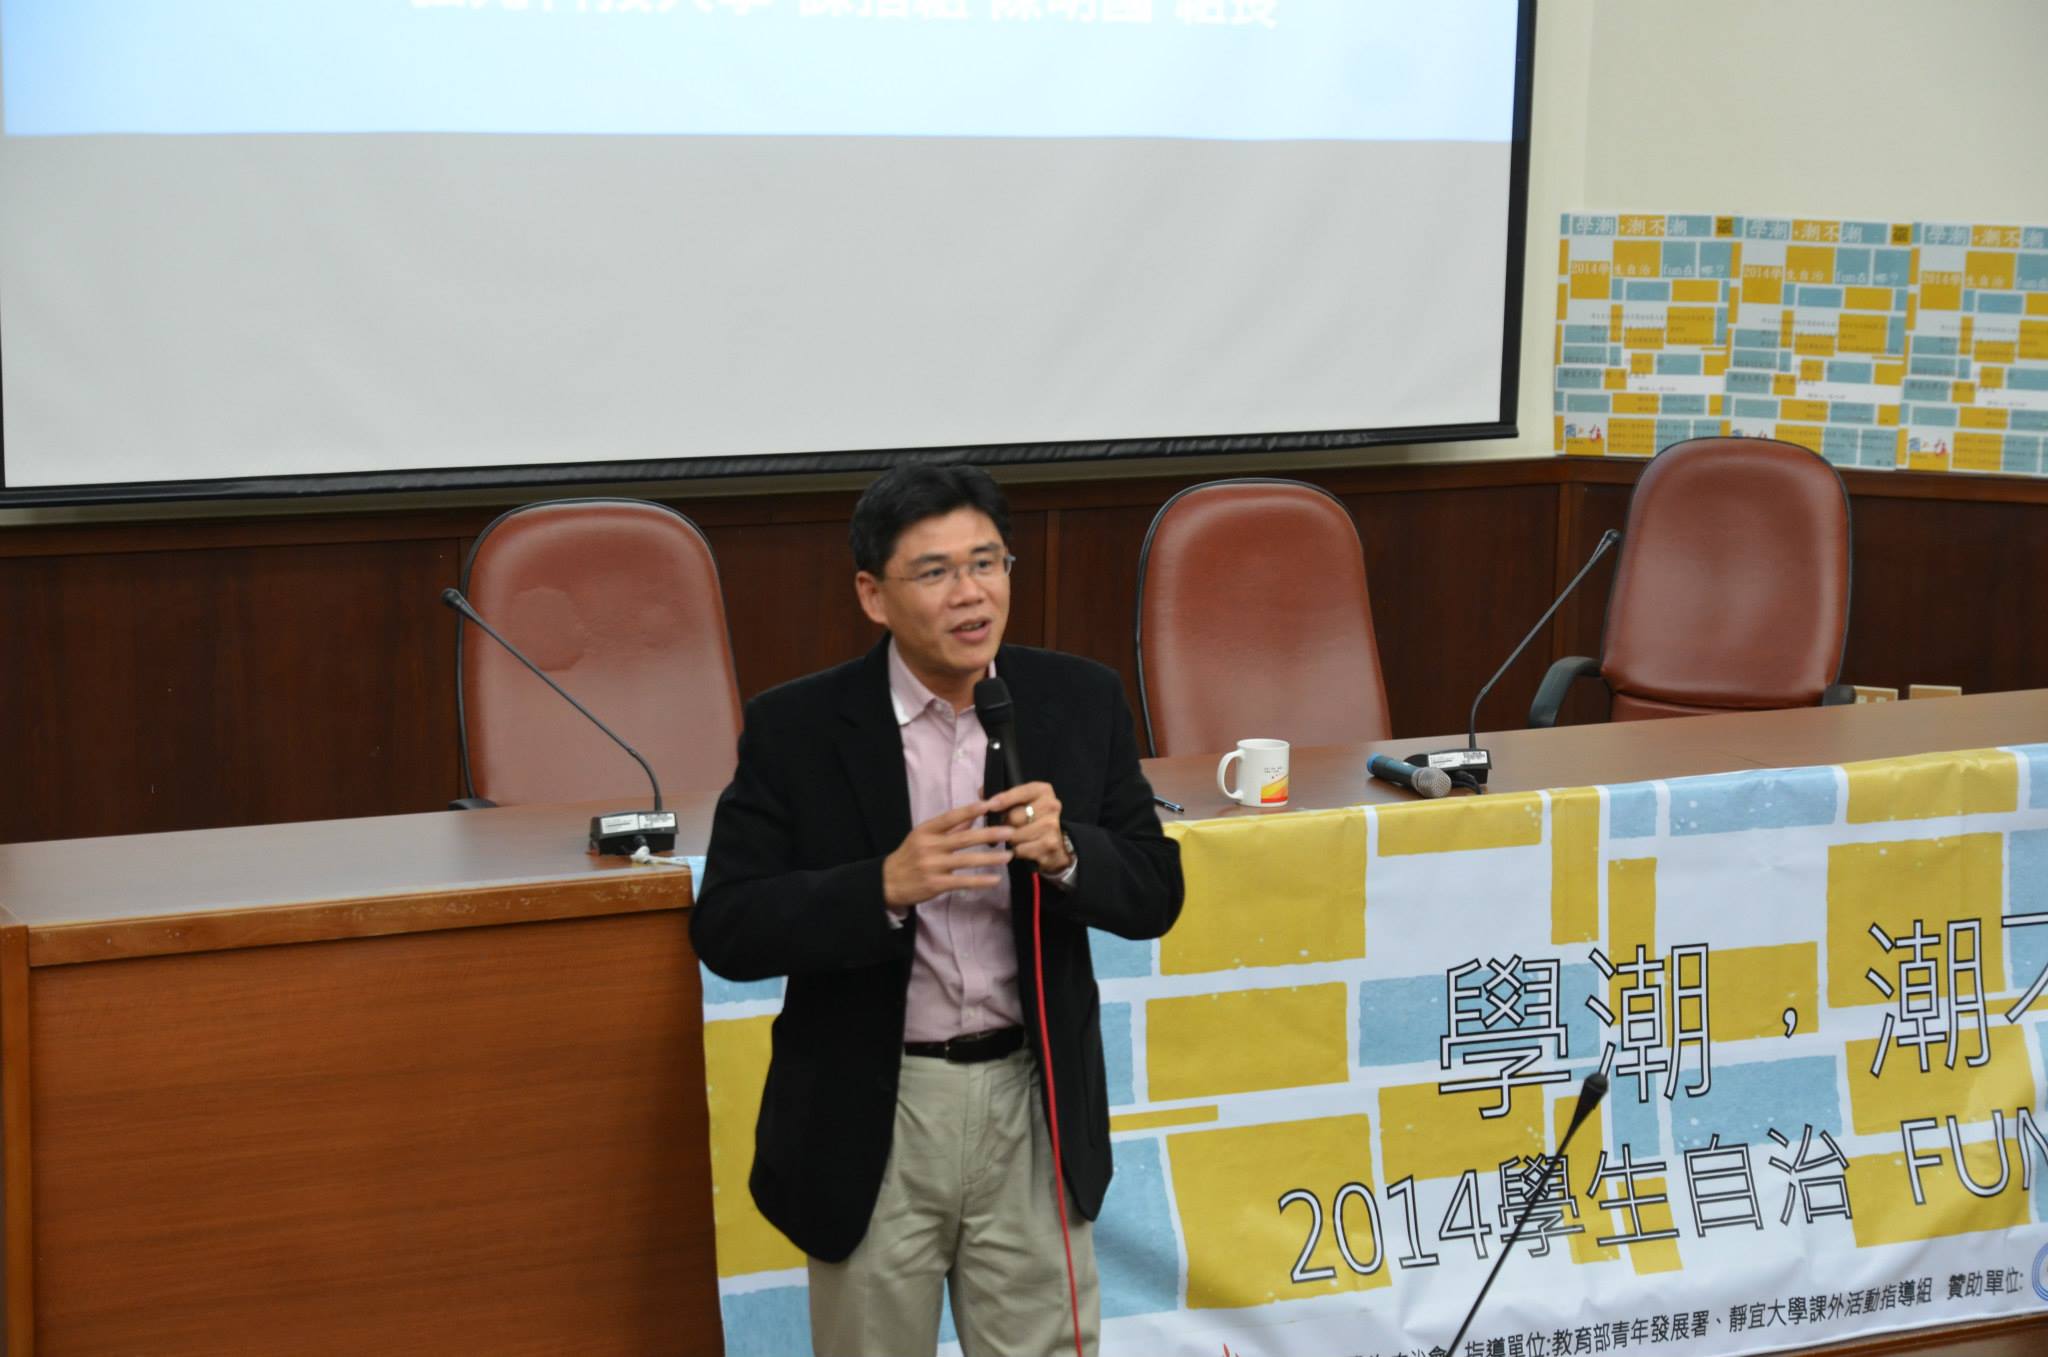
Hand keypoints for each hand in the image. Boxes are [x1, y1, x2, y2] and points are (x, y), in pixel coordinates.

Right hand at [882, 800, 1013, 909]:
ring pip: (966, 860)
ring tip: (1009, 855)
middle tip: (1010, 831)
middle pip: (963, 838)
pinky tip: (995, 879)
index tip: (990, 804)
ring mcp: (932, 866)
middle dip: (989, 834)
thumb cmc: (909, 857)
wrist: (888, 882)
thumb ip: (948, 828)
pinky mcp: (936, 884)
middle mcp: (929, 846)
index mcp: (926, 830)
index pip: (951, 817)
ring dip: (990, 858)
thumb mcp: (923, 837)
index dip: (971, 810)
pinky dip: (980, 880)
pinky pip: (962, 881)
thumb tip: (972, 816)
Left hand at [984, 782, 1071, 876]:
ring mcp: (1052, 826)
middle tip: (1004, 827)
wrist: (1059, 843)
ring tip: (1015, 837)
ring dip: (1010, 839)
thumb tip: (982, 792)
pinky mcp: (1050, 845)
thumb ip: (1003, 795)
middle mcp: (1051, 805)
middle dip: (1004, 824)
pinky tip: (1023, 847)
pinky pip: (1021, 849)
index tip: (989, 805)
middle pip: (1014, 817)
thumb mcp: (1022, 802)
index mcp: (1043, 791)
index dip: (1003, 799)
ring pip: (1015, 835)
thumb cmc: (1033, 819)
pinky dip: (1017, 850)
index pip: (1019, 792)